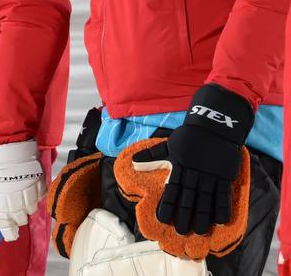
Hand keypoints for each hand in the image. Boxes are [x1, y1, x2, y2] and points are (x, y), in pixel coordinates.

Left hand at [0, 139, 45, 240]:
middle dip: (16, 215)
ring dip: (25, 203)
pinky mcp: (40, 191)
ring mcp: (30, 200)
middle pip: (21, 221)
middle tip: (11, 203)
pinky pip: (38, 198)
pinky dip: (33, 194)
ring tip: (17, 190)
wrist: (8, 155)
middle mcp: (17, 208)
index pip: (8, 231)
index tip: (9, 233)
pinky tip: (25, 184)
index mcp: (3, 210)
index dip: (9, 233)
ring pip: (30, 210)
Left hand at [130, 83, 252, 235]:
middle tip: (181, 231)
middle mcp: (194, 172)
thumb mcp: (169, 144)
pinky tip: (220, 221)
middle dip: (185, 215)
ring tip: (199, 231)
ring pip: (206, 198)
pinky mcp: (224, 175)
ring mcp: (210, 174)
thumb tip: (133, 161)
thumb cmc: (189, 137)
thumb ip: (152, 155)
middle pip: (189, 197)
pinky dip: (222, 207)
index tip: (162, 218)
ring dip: (203, 216)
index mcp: (179, 165)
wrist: (215, 126)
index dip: (167, 204)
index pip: (172, 188)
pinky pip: (223, 194)